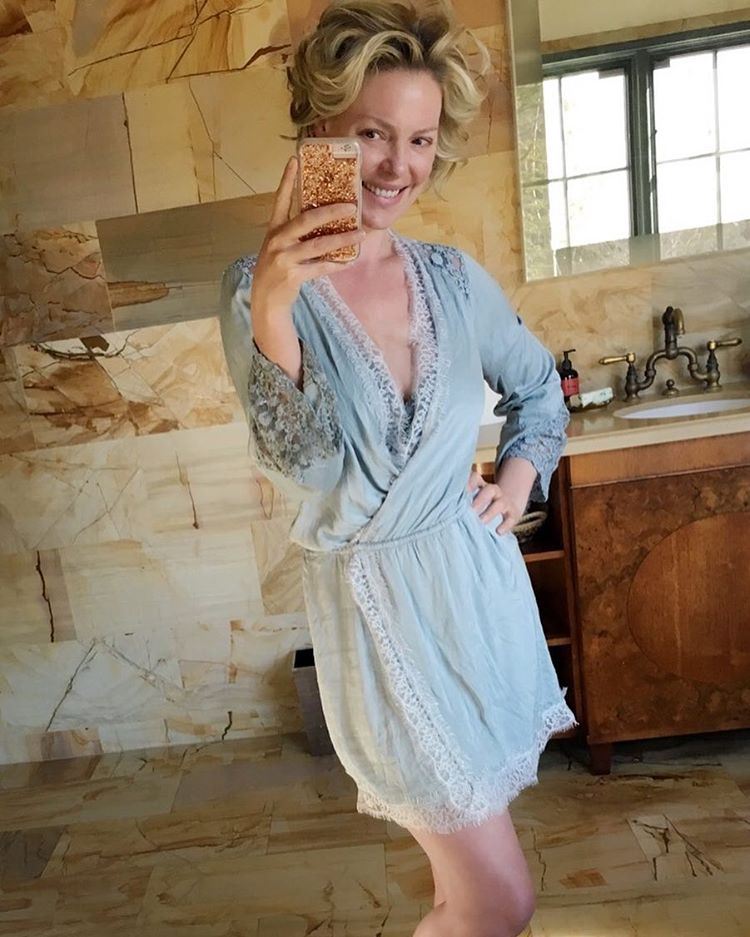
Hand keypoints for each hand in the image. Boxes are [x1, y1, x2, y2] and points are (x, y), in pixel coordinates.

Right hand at [251, 156, 366, 315]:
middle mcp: (277, 240)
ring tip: (360, 234)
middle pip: (305, 220)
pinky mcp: (292, 275)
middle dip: (330, 211)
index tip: (295, 160)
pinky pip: (320, 267)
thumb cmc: (276, 269)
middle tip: (351, 206)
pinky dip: (336, 264)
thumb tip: (325, 217)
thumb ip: (295, 231)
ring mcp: (283, 258)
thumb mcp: (280, 246)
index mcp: (274, 229)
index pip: (280, 200)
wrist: (266, 300)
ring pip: (317, 244)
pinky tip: (350, 260)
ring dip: (342, 238)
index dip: (287, 180)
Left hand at [466, 470, 525, 534]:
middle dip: (480, 500)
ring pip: (500, 504)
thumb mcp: (472, 500)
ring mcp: (504, 502)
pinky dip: (505, 525)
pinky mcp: (512, 514)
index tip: (463, 491)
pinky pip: (511, 518)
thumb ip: (461, 501)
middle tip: (470, 510)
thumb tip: (443, 510)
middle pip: (490, 489)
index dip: (470, 482)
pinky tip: (498, 531)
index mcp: (481, 486)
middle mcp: (494, 491)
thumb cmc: (482, 505)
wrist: (506, 508)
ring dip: (490, 513)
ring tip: (481, 522)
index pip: (476, 478)